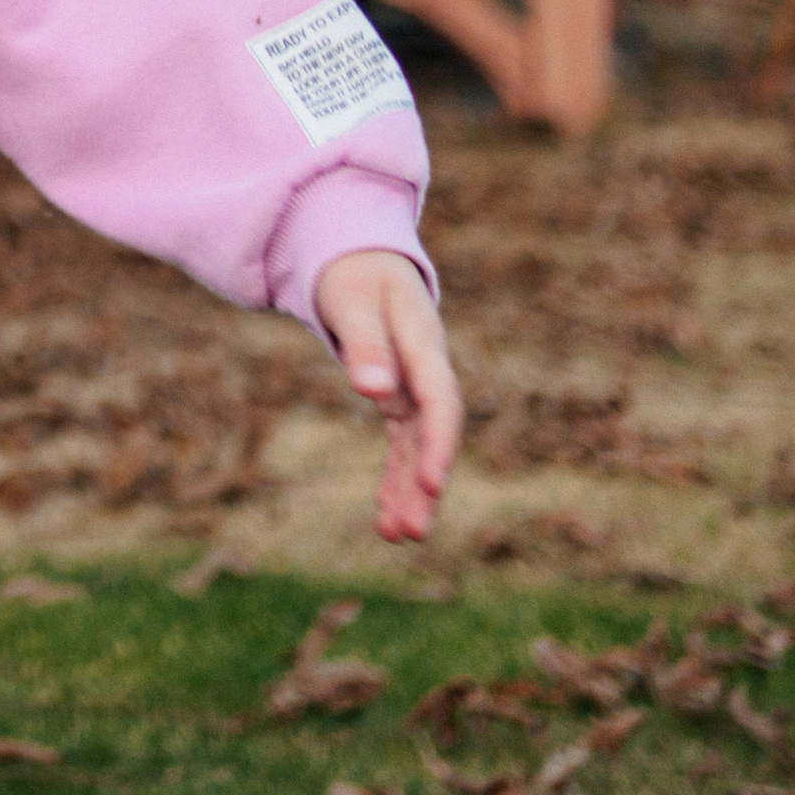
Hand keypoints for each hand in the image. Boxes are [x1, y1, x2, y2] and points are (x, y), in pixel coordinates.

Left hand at [313, 248, 460, 544]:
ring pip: (418, 447)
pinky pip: (401, 443)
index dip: (440, 444)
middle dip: (424, 484)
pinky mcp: (400, 398)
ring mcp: (415, 388)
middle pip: (433, 435)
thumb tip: (374, 392)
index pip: (440, 402)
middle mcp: (427, 372)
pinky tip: (385, 515)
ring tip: (396, 537)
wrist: (361, 258)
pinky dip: (395, 476)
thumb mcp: (353, 301)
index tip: (432, 485)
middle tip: (411, 532)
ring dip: (410, 490)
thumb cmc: (355, 274)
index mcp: (424, 344)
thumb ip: (364, 344)